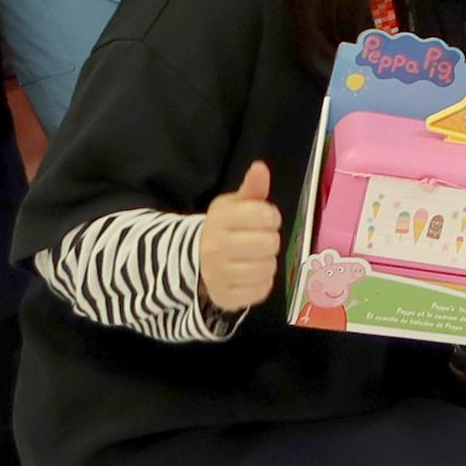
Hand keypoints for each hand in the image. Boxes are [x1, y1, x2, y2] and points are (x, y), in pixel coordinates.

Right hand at [198, 161, 282, 311]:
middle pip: (269, 243)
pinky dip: (262, 282)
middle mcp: (215, 247)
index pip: (264, 215)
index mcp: (219, 218)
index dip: (271, 216)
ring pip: (267, 268)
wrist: (195, 259)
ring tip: (255, 257)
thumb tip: (260, 167)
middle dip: (270, 239)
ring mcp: (218, 275)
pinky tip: (250, 274)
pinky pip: (261, 290)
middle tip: (260, 239)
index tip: (264, 218)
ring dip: (267, 262)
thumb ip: (252, 188)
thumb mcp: (235, 204)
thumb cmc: (224, 227)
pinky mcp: (225, 298)